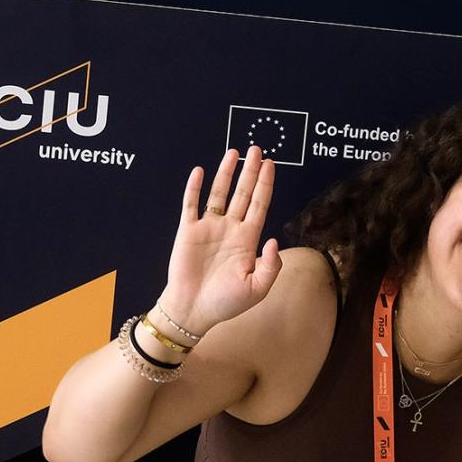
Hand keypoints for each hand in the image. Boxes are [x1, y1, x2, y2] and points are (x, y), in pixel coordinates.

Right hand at [158, 145, 280, 334]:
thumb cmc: (226, 303)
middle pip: (243, 193)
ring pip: (219, 194)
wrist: (193, 311)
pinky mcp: (188, 231)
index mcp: (248, 240)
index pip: (259, 205)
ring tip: (234, 153)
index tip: (270, 165)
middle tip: (257, 150)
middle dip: (250, 172)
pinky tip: (200, 172)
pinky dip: (194, 188)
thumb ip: (270, 265)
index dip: (265, 185)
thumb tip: (273, 239)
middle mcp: (230, 229)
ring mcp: (209, 228)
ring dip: (226, 173)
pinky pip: (191, 205)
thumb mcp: (258, 289)